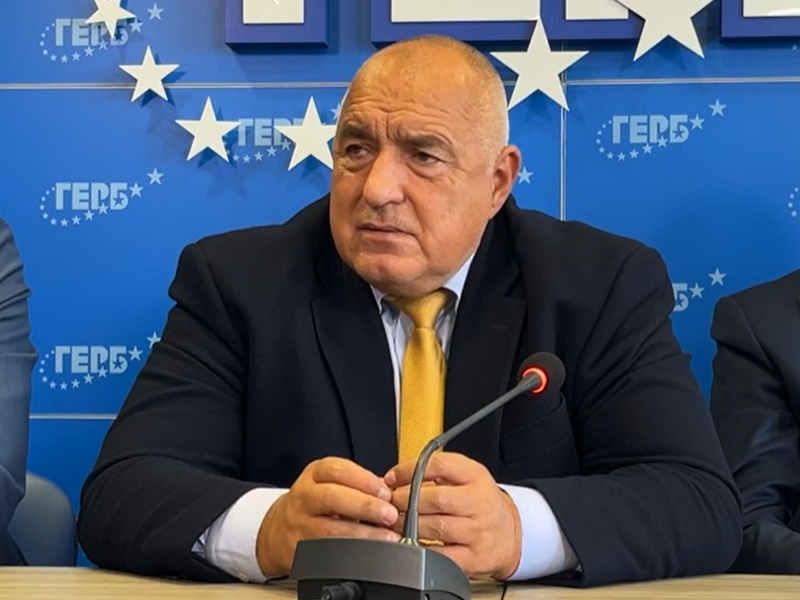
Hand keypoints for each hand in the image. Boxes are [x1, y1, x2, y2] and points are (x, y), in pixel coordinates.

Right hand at [256, 457, 400, 576]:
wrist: (277, 529)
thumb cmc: (312, 503)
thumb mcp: (328, 483)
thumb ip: (356, 485)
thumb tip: (390, 494)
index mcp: (314, 474)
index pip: (337, 470)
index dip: (364, 480)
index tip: (386, 491)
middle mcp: (304, 496)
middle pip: (331, 497)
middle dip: (364, 505)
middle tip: (389, 513)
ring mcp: (300, 524)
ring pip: (329, 529)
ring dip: (362, 534)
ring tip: (386, 537)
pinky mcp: (300, 550)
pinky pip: (326, 553)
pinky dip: (350, 553)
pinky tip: (368, 553)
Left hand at [385, 453, 521, 579]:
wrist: (509, 533)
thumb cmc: (480, 502)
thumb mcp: (466, 476)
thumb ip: (436, 470)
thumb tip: (396, 477)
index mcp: (475, 476)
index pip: (438, 465)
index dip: (408, 470)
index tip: (391, 477)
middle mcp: (479, 502)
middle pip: (435, 498)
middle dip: (405, 501)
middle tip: (390, 503)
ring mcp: (477, 531)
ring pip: (436, 527)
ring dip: (408, 525)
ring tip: (394, 521)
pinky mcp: (473, 558)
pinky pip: (440, 554)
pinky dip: (420, 549)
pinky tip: (411, 542)